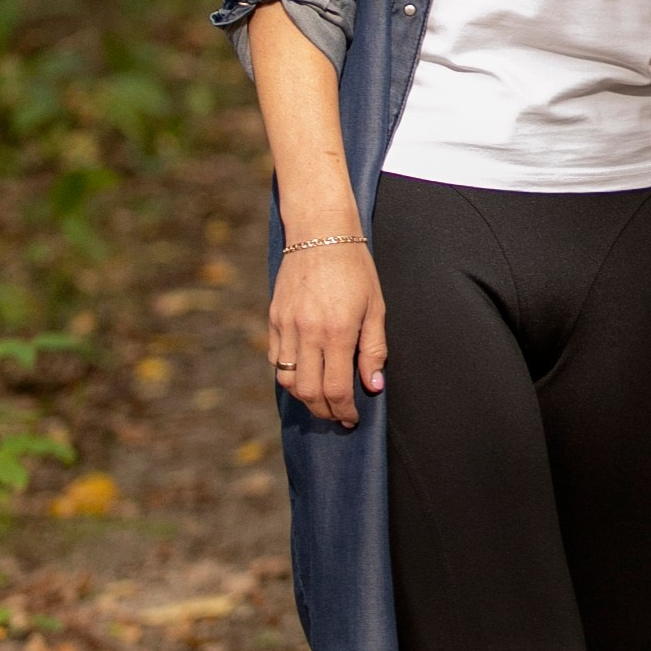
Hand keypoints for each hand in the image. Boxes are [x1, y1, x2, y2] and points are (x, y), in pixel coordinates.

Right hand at [269, 239, 386, 428]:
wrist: (320, 232)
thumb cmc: (355, 268)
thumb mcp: (376, 307)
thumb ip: (374, 349)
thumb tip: (373, 386)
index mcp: (337, 331)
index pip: (336, 389)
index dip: (344, 410)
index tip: (353, 418)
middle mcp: (307, 332)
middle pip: (308, 392)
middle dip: (324, 411)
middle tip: (338, 416)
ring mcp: (286, 325)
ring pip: (287, 380)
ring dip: (304, 397)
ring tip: (322, 400)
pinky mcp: (274, 318)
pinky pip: (275, 359)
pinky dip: (289, 375)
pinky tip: (305, 375)